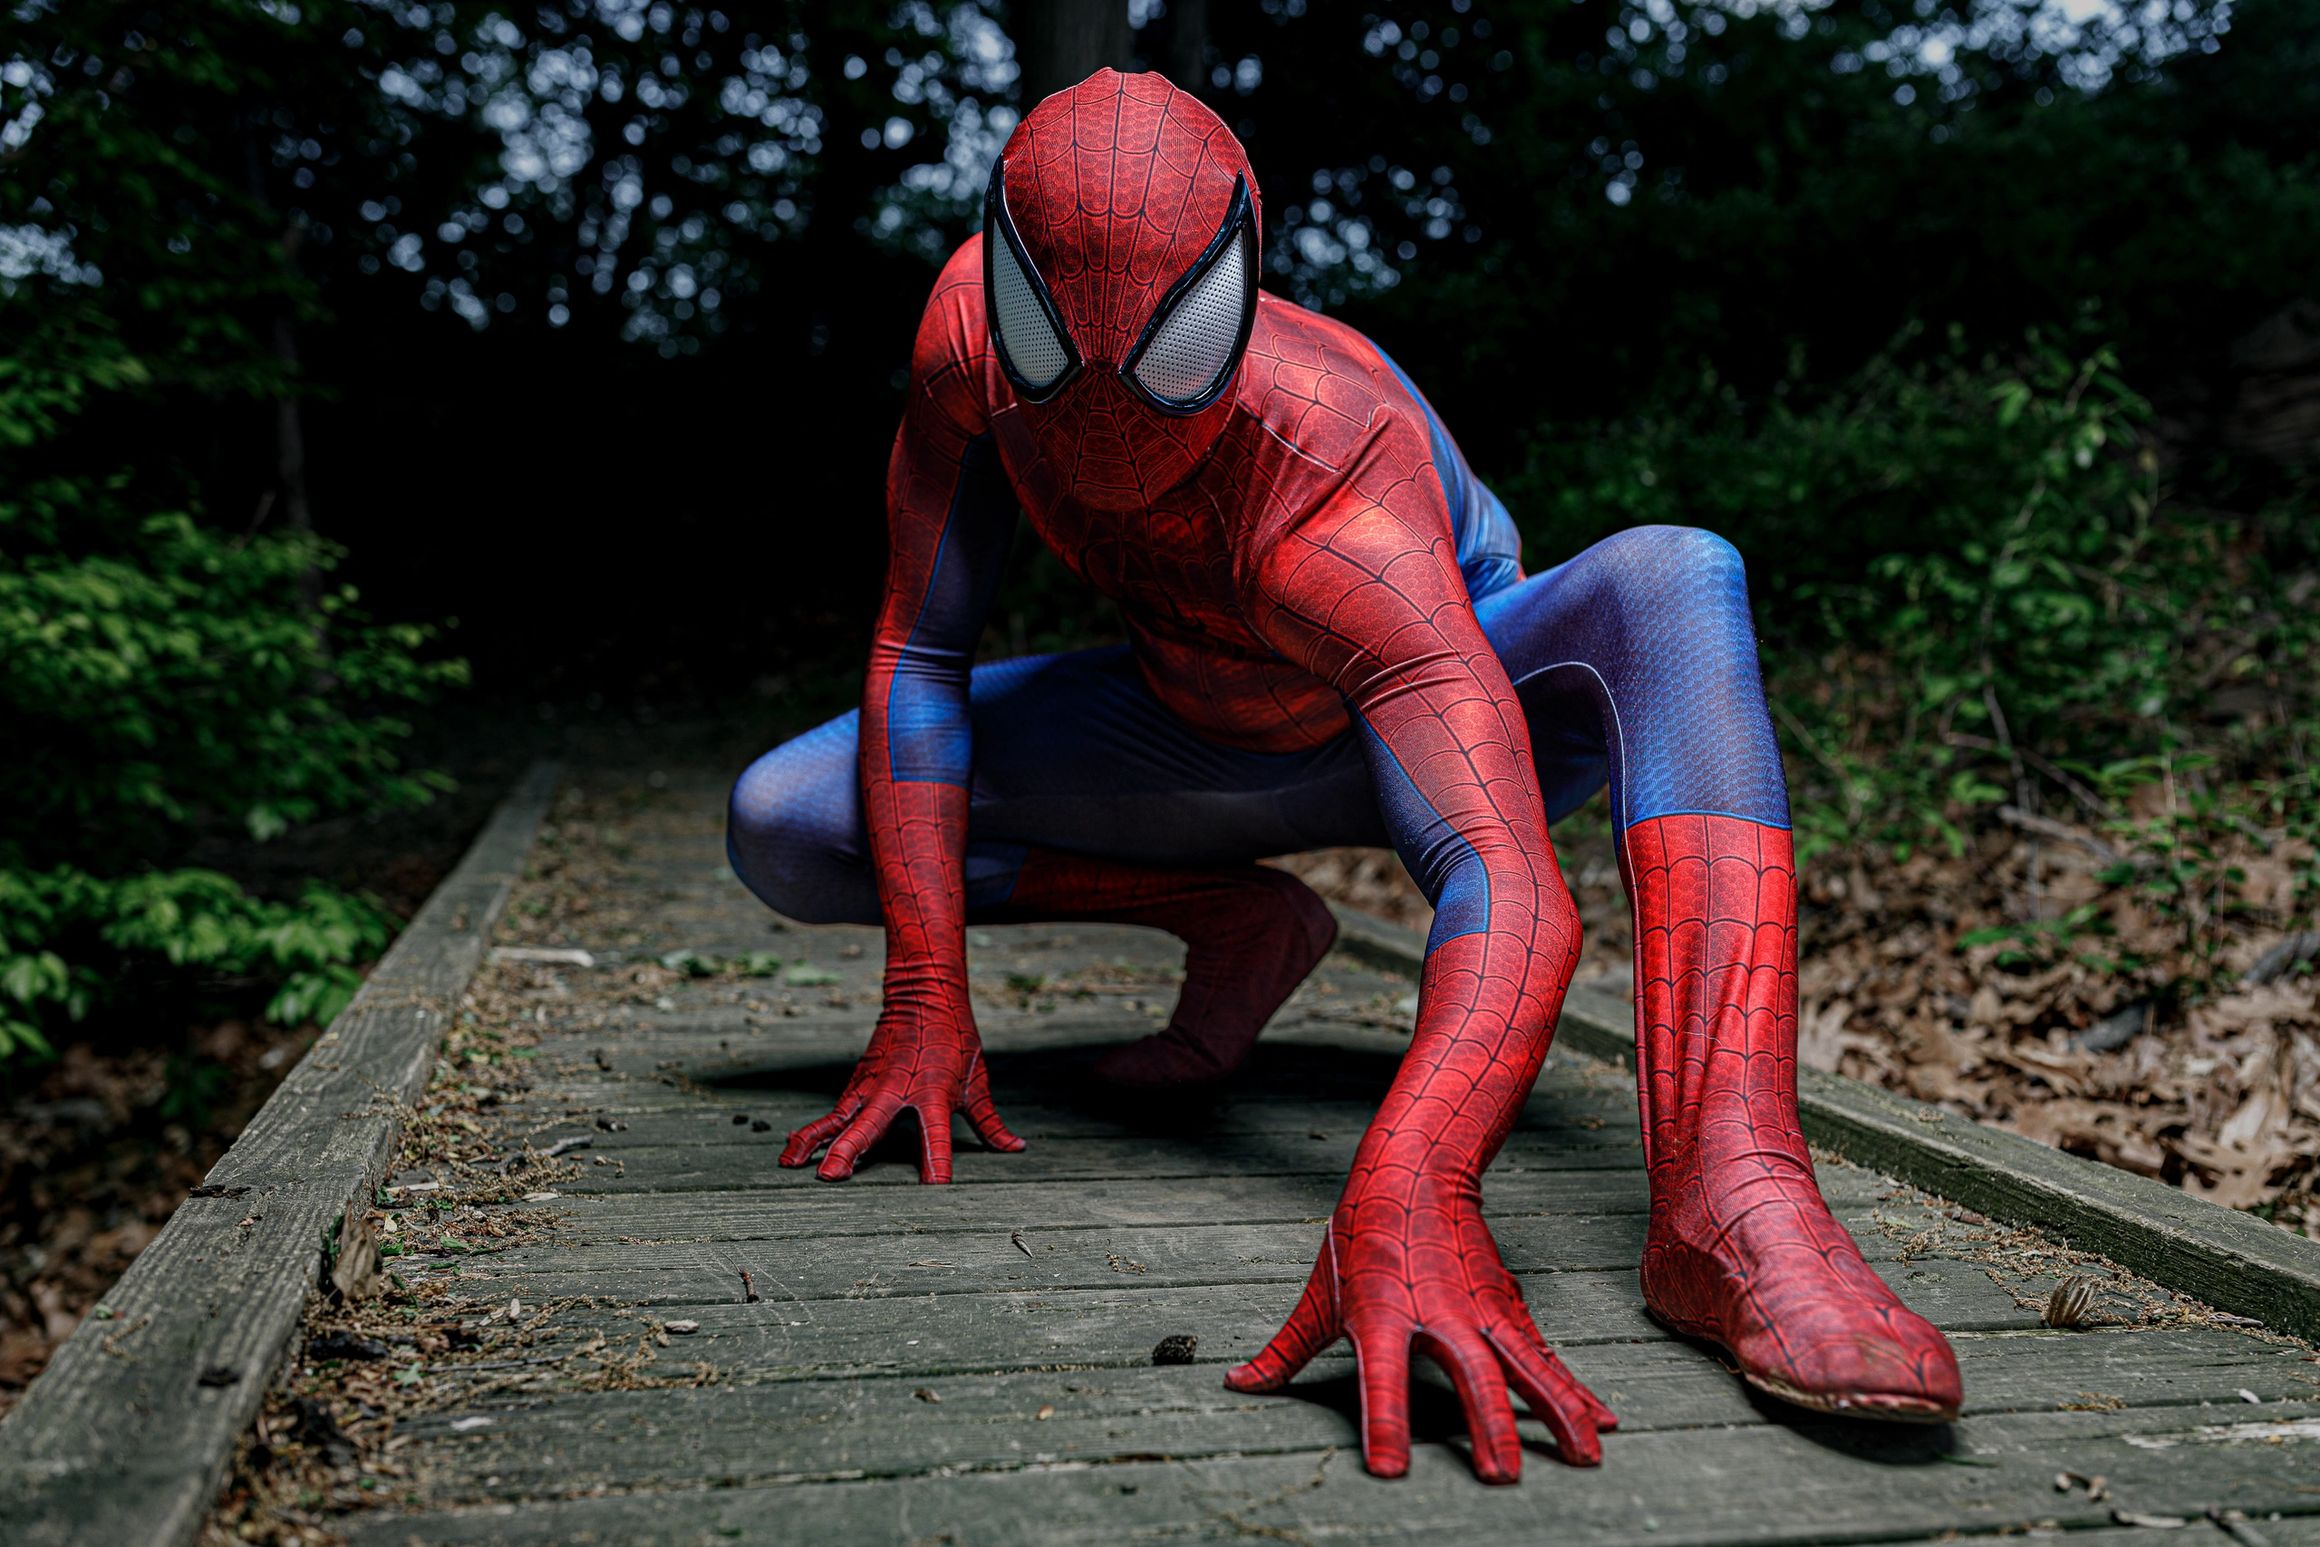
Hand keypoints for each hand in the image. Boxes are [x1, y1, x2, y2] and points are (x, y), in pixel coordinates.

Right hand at [779, 1001, 1023, 1182]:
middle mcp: (897, 1092)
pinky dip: (811, 1132)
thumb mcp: (977, 1081)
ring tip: (792, 1166)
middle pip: (870, 1126)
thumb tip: (1016, 1149)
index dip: (937, 1162)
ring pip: (839, 1119)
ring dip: (816, 1142)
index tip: (934, 1190)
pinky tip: (792, 1151)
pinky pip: (831, 1114)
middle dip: (850, 1151)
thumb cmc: (955, 1040)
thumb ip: (991, 1123)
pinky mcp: (856, 1086)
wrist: (923, 994)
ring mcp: (871, 1088)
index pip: (937, 1135)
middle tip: (831, 1176)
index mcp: (934, 1094)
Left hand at [1226, 1169, 1615, 1481]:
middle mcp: (1437, 1313)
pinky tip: (1601, 1420)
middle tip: (1500, 1477)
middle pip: (1467, 1374)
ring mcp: (1479, 1308)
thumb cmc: (1358, 1236)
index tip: (1390, 1471)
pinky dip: (1573, 1387)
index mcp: (1381, 1314)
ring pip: (1523, 1364)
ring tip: (1584, 1457)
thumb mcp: (1316, 1293)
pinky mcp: (1507, 1305)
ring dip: (1554, 1411)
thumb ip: (1283, 1351)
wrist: (1413, 1168)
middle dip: (1487, 1426)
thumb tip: (1236, 1385)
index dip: (1385, 1422)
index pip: (1380, 1378)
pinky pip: (1544, 1354)